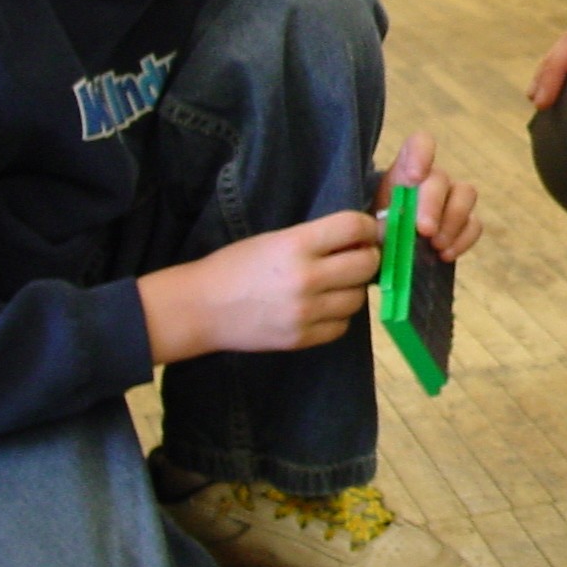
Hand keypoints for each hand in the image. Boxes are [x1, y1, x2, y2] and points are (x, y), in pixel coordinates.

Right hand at [139, 211, 381, 362]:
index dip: (367, 227)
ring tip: (333, 285)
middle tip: (355, 258)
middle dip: (367, 257)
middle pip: (367, 264)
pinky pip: (341, 326)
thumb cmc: (236, 266)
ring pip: (358, 298)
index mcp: (296, 245)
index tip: (365, 232)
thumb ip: (318, 238)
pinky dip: (337, 316)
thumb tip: (364, 235)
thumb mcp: (275, 238)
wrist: (199, 309)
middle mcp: (306, 278)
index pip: (354, 227)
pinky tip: (320, 308)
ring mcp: (305, 312)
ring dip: (352, 289)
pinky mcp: (301, 339)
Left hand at [377, 131, 481, 259]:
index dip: (422, 153)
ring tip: (436, 246)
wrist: (384, 259)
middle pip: (440, 177)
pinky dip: (463, 240)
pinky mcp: (464, 224)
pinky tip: (445, 255)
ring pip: (466, 194)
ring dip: (453, 221)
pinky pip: (474, 224)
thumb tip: (388, 231)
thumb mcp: (367, 227)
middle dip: (433, 204)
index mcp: (404, 172)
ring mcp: (451, 200)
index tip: (415, 177)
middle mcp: (431, 180)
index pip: (419, 144)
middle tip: (424, 231)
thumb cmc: (372, 236)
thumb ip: (376, 224)